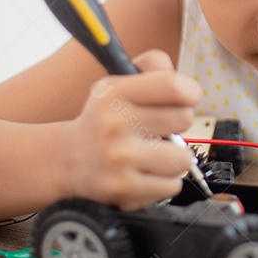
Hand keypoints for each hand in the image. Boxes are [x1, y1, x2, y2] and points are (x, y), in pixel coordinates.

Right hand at [55, 49, 200, 208]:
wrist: (67, 160)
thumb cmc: (105, 118)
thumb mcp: (119, 83)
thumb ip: (154, 68)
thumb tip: (186, 86)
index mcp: (114, 93)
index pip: (172, 85)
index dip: (190, 92)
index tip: (186, 98)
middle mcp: (113, 124)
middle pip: (184, 119)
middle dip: (178, 124)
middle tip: (159, 128)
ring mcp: (118, 159)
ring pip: (183, 158)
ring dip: (174, 158)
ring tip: (154, 154)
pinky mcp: (123, 189)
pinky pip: (172, 185)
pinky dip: (163, 182)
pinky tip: (145, 173)